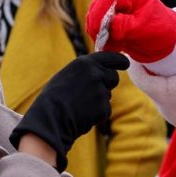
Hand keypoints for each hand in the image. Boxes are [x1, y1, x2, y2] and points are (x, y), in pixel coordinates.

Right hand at [10, 52, 128, 170]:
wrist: (50, 118)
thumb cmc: (54, 98)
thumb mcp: (67, 75)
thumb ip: (85, 71)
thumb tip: (100, 70)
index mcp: (85, 63)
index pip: (111, 57)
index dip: (120, 61)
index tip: (125, 63)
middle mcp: (96, 73)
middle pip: (113, 76)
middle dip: (108, 83)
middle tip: (92, 92)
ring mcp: (101, 90)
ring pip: (108, 94)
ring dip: (99, 100)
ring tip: (80, 105)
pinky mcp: (104, 107)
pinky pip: (105, 110)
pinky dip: (97, 114)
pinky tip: (82, 115)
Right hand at [86, 0, 175, 61]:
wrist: (166, 41)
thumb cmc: (160, 29)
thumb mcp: (145, 28)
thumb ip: (126, 25)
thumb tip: (108, 25)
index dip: (100, 13)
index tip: (98, 29)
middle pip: (97, 8)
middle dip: (98, 26)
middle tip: (103, 41)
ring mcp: (112, 10)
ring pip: (94, 21)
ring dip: (100, 35)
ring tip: (116, 46)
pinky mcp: (109, 23)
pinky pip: (97, 31)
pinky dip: (104, 41)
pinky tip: (116, 47)